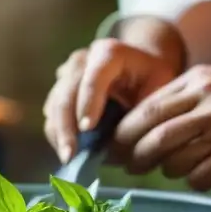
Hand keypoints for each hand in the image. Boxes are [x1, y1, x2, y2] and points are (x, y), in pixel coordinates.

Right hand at [43, 38, 179, 162]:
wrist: (139, 66)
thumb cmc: (152, 78)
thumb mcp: (158, 87)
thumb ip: (143, 109)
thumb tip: (120, 145)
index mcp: (108, 53)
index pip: (93, 78)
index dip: (88, 103)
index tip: (87, 129)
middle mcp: (82, 60)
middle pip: (66, 93)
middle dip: (66, 127)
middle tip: (70, 154)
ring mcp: (66, 74)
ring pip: (54, 105)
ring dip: (58, 134)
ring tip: (68, 158)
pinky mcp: (58, 90)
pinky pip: (52, 114)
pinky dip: (57, 134)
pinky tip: (68, 152)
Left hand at [111, 64, 210, 189]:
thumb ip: (183, 102)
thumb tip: (143, 129)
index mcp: (196, 83)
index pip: (146, 109)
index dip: (125, 134)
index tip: (114, 150)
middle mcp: (207, 100)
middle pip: (153, 135)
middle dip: (136, 157)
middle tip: (132, 168)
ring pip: (174, 158)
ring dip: (168, 170)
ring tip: (177, 169)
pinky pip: (203, 175)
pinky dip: (196, 181)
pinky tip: (205, 177)